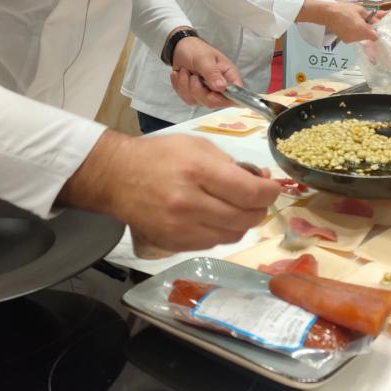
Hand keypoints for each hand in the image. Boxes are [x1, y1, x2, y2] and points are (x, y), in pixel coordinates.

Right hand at [58, 131, 280, 253]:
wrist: (118, 178)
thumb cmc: (160, 156)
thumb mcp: (198, 146)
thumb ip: (231, 164)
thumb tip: (261, 181)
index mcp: (197, 171)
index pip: (250, 193)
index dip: (270, 192)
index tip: (273, 187)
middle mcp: (190, 203)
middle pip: (246, 218)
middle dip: (260, 208)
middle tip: (258, 197)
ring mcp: (181, 228)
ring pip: (233, 235)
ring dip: (243, 222)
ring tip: (237, 207)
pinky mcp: (174, 244)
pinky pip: (214, 244)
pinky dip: (223, 232)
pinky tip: (217, 217)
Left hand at [169, 36, 240, 108]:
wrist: (180, 48)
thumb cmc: (196, 50)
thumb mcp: (204, 58)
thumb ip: (213, 73)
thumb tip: (222, 87)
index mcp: (229, 76)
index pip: (236, 95)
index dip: (227, 98)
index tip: (213, 91)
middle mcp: (221, 87)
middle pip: (214, 102)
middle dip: (198, 90)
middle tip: (193, 76)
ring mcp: (208, 93)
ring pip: (198, 101)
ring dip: (186, 86)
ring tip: (185, 71)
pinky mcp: (195, 96)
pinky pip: (188, 99)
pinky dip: (180, 86)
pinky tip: (180, 75)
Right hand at [298, 0, 376, 42]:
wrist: (328, 14)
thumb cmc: (345, 10)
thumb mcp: (360, 10)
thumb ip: (372, 16)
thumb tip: (382, 18)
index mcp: (362, 30)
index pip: (375, 37)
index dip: (375, 31)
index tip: (373, 25)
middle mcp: (357, 38)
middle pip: (368, 37)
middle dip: (367, 30)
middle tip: (362, 20)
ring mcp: (351, 40)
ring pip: (361, 38)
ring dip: (360, 31)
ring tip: (353, 22)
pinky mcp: (345, 41)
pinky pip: (354, 38)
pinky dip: (353, 33)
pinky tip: (348, 26)